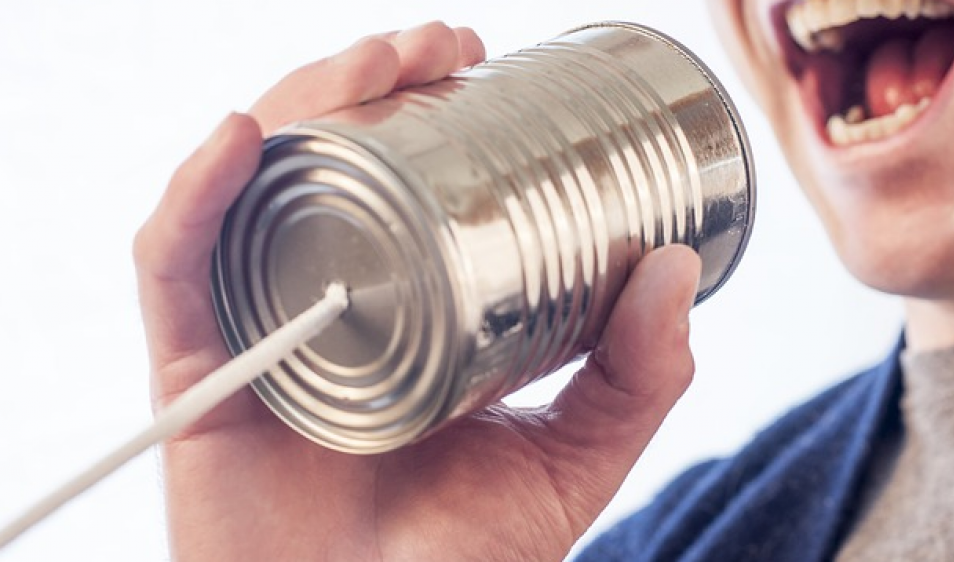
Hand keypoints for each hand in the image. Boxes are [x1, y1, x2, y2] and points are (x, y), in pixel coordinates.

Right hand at [133, 21, 700, 560]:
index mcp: (401, 317)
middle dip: (371, 84)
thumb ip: (633, 381)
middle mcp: (324, 308)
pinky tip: (242, 138)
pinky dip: (194, 198)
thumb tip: (678, 265)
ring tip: (373, 62)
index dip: (425, 111)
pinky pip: (174, 270)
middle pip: (324, 168)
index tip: (480, 62)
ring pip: (252, 191)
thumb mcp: (570, 462)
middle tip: (440, 44)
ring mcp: (259, 332)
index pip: (395, 187)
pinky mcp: (197, 375)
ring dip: (300, 104)